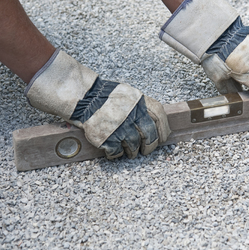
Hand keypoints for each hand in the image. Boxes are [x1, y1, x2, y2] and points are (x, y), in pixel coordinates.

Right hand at [26, 49, 170, 158]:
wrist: (85, 99)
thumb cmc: (108, 97)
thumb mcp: (129, 95)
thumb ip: (143, 107)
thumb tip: (156, 123)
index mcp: (139, 103)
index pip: (159, 117)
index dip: (163, 130)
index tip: (163, 137)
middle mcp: (132, 116)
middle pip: (149, 136)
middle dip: (150, 146)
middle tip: (146, 149)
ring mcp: (119, 128)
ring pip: (134, 147)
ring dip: (132, 151)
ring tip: (129, 150)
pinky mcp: (107, 139)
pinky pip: (117, 152)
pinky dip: (117, 154)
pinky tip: (114, 150)